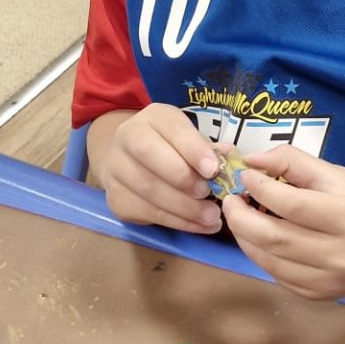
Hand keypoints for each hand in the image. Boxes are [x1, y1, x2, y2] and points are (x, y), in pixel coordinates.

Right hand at [97, 104, 221, 234]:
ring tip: (211, 217)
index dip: (192, 149)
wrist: (127, 161)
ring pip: (148, 189)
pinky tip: (199, 226)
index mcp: (153, 117)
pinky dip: (177, 222)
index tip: (213, 170)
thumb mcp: (188, 139)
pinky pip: (147, 213)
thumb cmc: (169, 148)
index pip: (171, 128)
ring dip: (184, 207)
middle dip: (183, 178)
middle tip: (209, 194)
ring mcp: (116, 169)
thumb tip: (228, 157)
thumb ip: (207, 148)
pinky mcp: (116, 199)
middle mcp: (127, 137)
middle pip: (149, 155)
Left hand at [220, 145, 344, 300]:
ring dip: (245, 237)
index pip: (292, 205)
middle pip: (275, 238)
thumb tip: (251, 160)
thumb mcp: (336, 174)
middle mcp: (341, 255)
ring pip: (269, 261)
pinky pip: (276, 276)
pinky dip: (260, 255)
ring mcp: (329, 281)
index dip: (261, 189)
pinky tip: (259, 238)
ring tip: (240, 217)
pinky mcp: (318, 295)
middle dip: (241, 217)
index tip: (245, 176)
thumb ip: (293, 162)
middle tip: (230, 200)